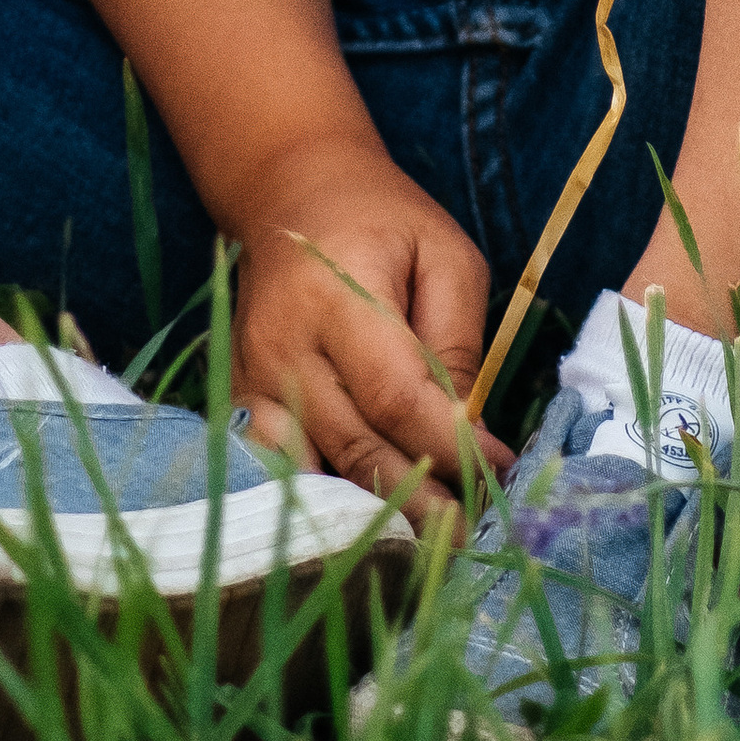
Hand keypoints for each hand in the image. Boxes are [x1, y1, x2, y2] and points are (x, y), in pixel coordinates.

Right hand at [227, 135, 512, 505]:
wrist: (291, 194)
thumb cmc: (384, 222)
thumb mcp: (443, 253)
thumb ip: (457, 340)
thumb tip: (476, 432)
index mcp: (337, 297)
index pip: (396, 395)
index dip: (451, 445)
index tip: (500, 475)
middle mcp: (284, 347)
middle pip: (356, 447)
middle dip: (421, 501)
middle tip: (473, 537)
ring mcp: (253, 380)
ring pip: (314, 474)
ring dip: (373, 516)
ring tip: (428, 547)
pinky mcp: (239, 401)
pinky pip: (281, 471)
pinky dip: (323, 504)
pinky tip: (366, 525)